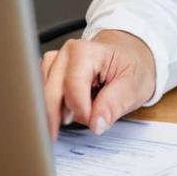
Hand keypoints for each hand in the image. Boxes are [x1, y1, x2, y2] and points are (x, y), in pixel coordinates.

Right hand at [40, 29, 155, 141]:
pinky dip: (53, 108)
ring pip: (42, 97)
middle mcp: (66, 54)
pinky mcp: (49, 73)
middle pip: (51, 93)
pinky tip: (68, 111)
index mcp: (87, 51)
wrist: (130, 54)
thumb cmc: (132, 66)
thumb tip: (96, 123)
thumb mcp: (135, 85)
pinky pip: (40, 96)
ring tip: (81, 112)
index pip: (73, 85)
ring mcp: (55, 62)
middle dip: (64, 116)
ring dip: (57, 112)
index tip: (93, 121)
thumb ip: (115, 103)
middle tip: (83, 124)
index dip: (80, 109)